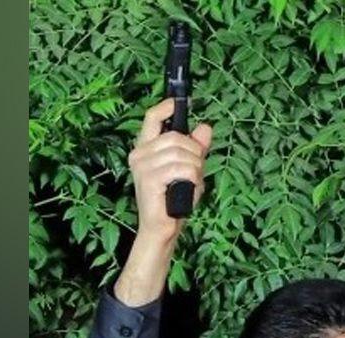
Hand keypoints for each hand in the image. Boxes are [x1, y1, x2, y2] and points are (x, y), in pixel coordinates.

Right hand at [127, 98, 212, 242]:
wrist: (163, 228)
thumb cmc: (174, 199)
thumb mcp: (190, 169)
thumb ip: (196, 148)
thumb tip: (205, 127)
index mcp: (145, 148)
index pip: (152, 118)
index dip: (167, 107)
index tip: (182, 102)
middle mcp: (139, 154)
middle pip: (176, 136)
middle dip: (195, 152)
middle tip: (196, 171)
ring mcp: (142, 166)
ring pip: (182, 152)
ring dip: (195, 168)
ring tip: (192, 183)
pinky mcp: (150, 178)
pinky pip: (182, 167)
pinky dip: (192, 177)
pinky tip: (187, 188)